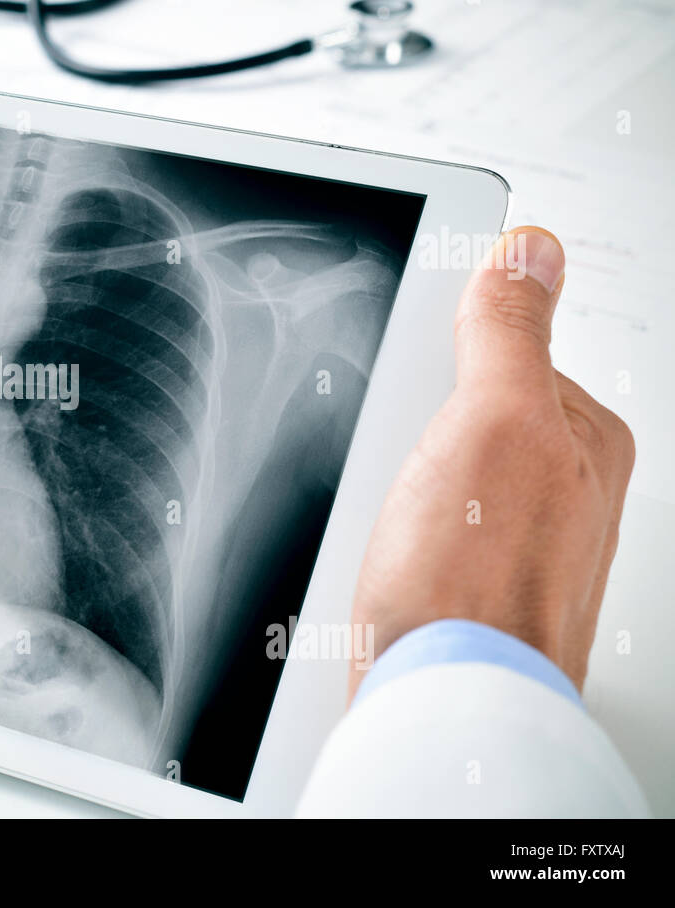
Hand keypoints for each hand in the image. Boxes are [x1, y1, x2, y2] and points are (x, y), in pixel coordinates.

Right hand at [349, 226, 633, 698]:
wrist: (438, 705)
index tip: (409, 369)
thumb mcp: (497, 421)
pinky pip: (396, 522)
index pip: (499, 344)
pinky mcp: (454, 579)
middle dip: (401, 423)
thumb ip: (511, 331)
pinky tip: (373, 553)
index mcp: (582, 437)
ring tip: (383, 520)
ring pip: (412, 467)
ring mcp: (502, 535)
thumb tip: (531, 249)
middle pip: (446, 406)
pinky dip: (371, 528)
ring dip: (377, 483)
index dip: (441, 346)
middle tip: (397, 462)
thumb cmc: (478, 586)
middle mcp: (554, 487)